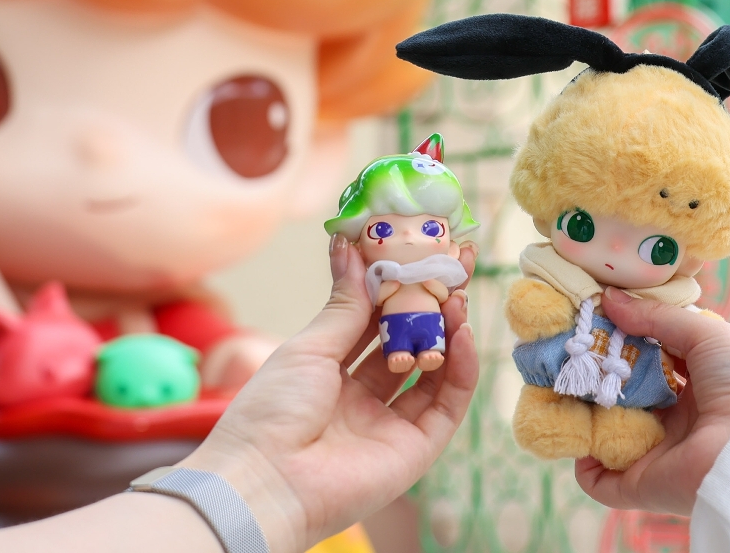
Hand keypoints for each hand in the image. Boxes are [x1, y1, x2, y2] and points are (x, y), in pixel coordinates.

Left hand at [181, 236, 478, 552]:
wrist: (267, 480)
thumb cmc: (274, 410)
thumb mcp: (309, 348)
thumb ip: (344, 304)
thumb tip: (350, 248)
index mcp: (330, 372)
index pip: (372, 323)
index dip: (395, 291)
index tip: (415, 255)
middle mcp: (363, 398)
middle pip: (406, 344)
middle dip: (428, 307)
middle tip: (449, 269)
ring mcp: (391, 423)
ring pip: (432, 371)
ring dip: (447, 334)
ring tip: (457, 297)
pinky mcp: (416, 448)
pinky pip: (447, 404)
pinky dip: (460, 370)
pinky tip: (462, 336)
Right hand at [574, 287, 729, 515]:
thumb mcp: (705, 334)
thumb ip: (656, 317)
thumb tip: (609, 299)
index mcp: (696, 387)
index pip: (648, 364)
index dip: (621, 344)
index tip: (592, 324)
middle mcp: (675, 421)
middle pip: (624, 397)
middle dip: (596, 376)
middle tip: (566, 353)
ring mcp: (656, 454)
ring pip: (607, 433)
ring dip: (582, 413)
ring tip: (556, 385)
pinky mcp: (641, 485)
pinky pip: (600, 480)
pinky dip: (581, 464)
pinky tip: (566, 432)